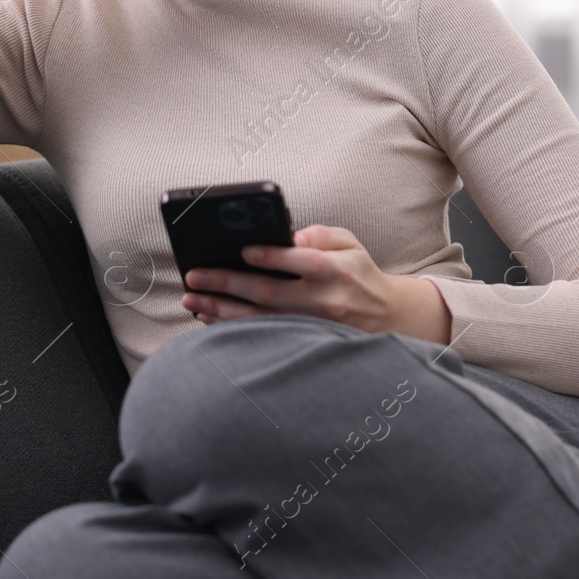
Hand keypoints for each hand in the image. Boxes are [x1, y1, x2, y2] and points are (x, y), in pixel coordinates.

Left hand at [180, 224, 452, 343]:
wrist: (387, 318)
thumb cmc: (359, 273)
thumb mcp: (350, 243)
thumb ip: (320, 234)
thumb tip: (288, 237)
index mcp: (337, 270)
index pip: (303, 261)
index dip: (272, 257)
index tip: (242, 251)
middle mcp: (325, 301)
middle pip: (271, 293)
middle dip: (228, 284)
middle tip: (195, 275)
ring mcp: (313, 328)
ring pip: (260, 320)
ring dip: (222, 310)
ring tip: (192, 299)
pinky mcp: (304, 344)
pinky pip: (262, 337)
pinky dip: (234, 329)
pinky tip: (209, 318)